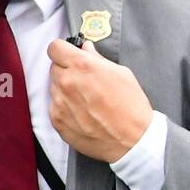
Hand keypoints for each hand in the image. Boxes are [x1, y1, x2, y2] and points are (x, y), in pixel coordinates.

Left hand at [47, 38, 153, 163]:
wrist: (134, 141)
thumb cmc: (132, 108)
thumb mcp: (122, 75)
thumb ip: (98, 60)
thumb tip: (86, 50)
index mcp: (82, 65)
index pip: (55, 48)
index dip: (64, 52)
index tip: (70, 58)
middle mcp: (66, 81)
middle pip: (54, 68)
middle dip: (67, 73)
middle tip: (85, 84)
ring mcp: (59, 102)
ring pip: (54, 88)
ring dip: (66, 92)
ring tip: (87, 103)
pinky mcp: (57, 120)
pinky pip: (54, 107)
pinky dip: (65, 109)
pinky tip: (83, 115)